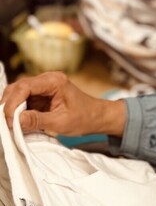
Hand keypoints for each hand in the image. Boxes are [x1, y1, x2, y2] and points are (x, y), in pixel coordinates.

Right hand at [0, 71, 125, 137]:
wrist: (96, 117)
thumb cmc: (85, 117)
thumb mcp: (61, 122)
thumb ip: (38, 120)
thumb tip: (17, 120)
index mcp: (54, 81)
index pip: (25, 87)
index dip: (13, 103)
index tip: (9, 120)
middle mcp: (47, 80)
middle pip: (18, 88)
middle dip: (9, 105)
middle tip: (6, 123)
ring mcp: (43, 88)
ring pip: (18, 95)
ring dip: (12, 109)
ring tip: (10, 125)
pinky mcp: (41, 97)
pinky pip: (24, 102)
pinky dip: (18, 112)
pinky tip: (17, 123)